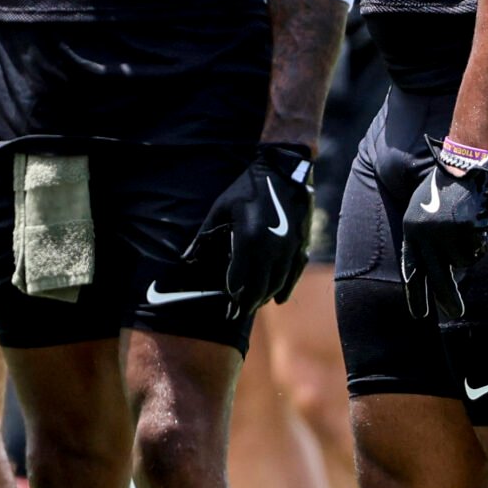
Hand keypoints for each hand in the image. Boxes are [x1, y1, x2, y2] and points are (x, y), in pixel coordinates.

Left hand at [183, 142, 314, 316]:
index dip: (232, 295)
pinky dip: (285, 288)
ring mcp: (289, 249)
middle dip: (247, 303)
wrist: (284, 173)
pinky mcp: (301, 246)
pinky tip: (277, 299)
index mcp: (248, 238)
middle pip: (258, 286)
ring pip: (277, 283)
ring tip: (252, 305)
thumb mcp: (220, 208)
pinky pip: (293, 275)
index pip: (239, 278)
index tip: (226, 308)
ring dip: (264, 297)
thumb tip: (186, 258)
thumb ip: (204, 236)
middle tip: (236, 314)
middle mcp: (271, 248)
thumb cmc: (246, 189)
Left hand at [401, 140, 487, 319]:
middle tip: (455, 315)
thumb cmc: (444, 190)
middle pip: (438, 280)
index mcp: (411, 232)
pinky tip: (475, 220)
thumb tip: (442, 275)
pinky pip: (477, 249)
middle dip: (446, 299)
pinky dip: (479, 240)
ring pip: (462, 262)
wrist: (462, 166)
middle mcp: (426, 237)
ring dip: (467, 250)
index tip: (419, 315)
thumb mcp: (425, 214)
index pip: (412, 271)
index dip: (416, 294)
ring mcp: (448, 235)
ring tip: (464, 224)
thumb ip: (427, 242)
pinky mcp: (468, 232)